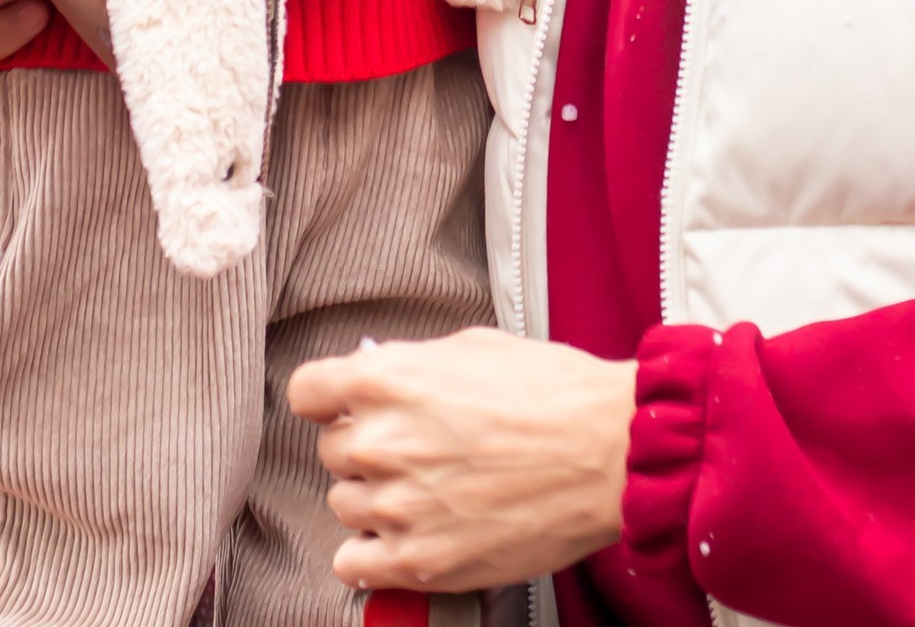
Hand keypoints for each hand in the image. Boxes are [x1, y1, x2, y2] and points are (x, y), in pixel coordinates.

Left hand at [287, 327, 635, 594]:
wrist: (608, 452)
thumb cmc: (554, 394)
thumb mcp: (472, 348)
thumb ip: (411, 366)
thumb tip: (382, 379)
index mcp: (387, 380)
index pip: (306, 391)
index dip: (328, 398)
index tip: (341, 406)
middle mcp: (380, 443)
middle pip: (331, 451)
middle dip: (366, 446)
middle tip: (413, 447)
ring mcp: (397, 506)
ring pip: (345, 506)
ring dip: (376, 499)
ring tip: (426, 489)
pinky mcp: (420, 561)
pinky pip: (353, 566)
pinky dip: (373, 555)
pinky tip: (405, 535)